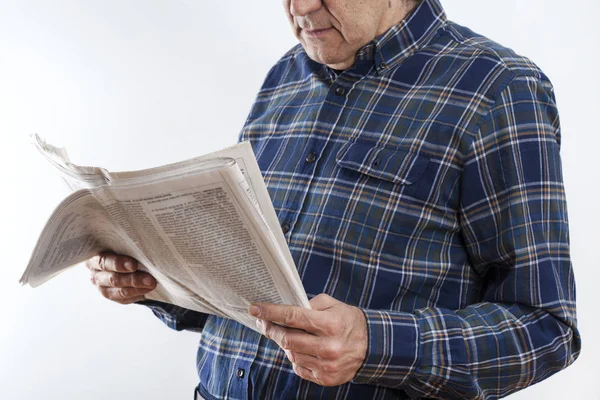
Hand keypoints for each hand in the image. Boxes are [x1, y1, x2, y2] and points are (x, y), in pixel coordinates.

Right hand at [85, 253, 156, 304]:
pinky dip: (138, 294)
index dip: (118, 264)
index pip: (104, 262)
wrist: (123, 262)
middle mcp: (96, 275)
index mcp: (95, 259)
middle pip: (113, 279)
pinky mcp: (112, 297)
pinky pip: (125, 299)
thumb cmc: (123, 250)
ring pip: (120, 291)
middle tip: (149, 279)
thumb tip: (144, 244)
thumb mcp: (121, 246)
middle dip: (133, 279)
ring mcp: (103, 288)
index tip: (134, 265)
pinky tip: (147, 290)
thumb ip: (127, 247)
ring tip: (152, 284)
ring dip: (138, 288)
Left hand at [250, 294, 367, 386]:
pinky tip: (300, 349)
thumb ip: (310, 304)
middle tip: (262, 322)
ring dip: (283, 343)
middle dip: (270, 328)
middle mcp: (328, 347)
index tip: (255, 308)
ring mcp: (327, 365)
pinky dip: (295, 357)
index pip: (293, 317)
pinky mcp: (326, 378)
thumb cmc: (349, 322)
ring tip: (285, 334)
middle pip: (287, 338)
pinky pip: (299, 367)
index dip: (271, 312)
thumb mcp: (334, 305)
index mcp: (330, 324)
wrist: (372, 347)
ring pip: (291, 354)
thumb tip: (285, 305)